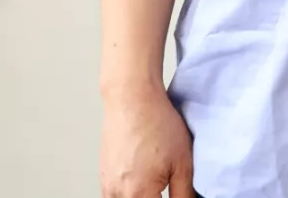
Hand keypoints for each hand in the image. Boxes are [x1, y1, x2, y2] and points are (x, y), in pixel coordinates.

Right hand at [99, 82, 195, 197]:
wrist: (132, 98)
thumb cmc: (157, 123)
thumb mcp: (183, 161)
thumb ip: (184, 194)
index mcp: (138, 194)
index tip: (173, 194)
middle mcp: (117, 194)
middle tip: (164, 188)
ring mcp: (107, 186)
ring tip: (155, 185)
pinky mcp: (103, 176)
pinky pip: (114, 197)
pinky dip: (129, 194)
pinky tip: (141, 181)